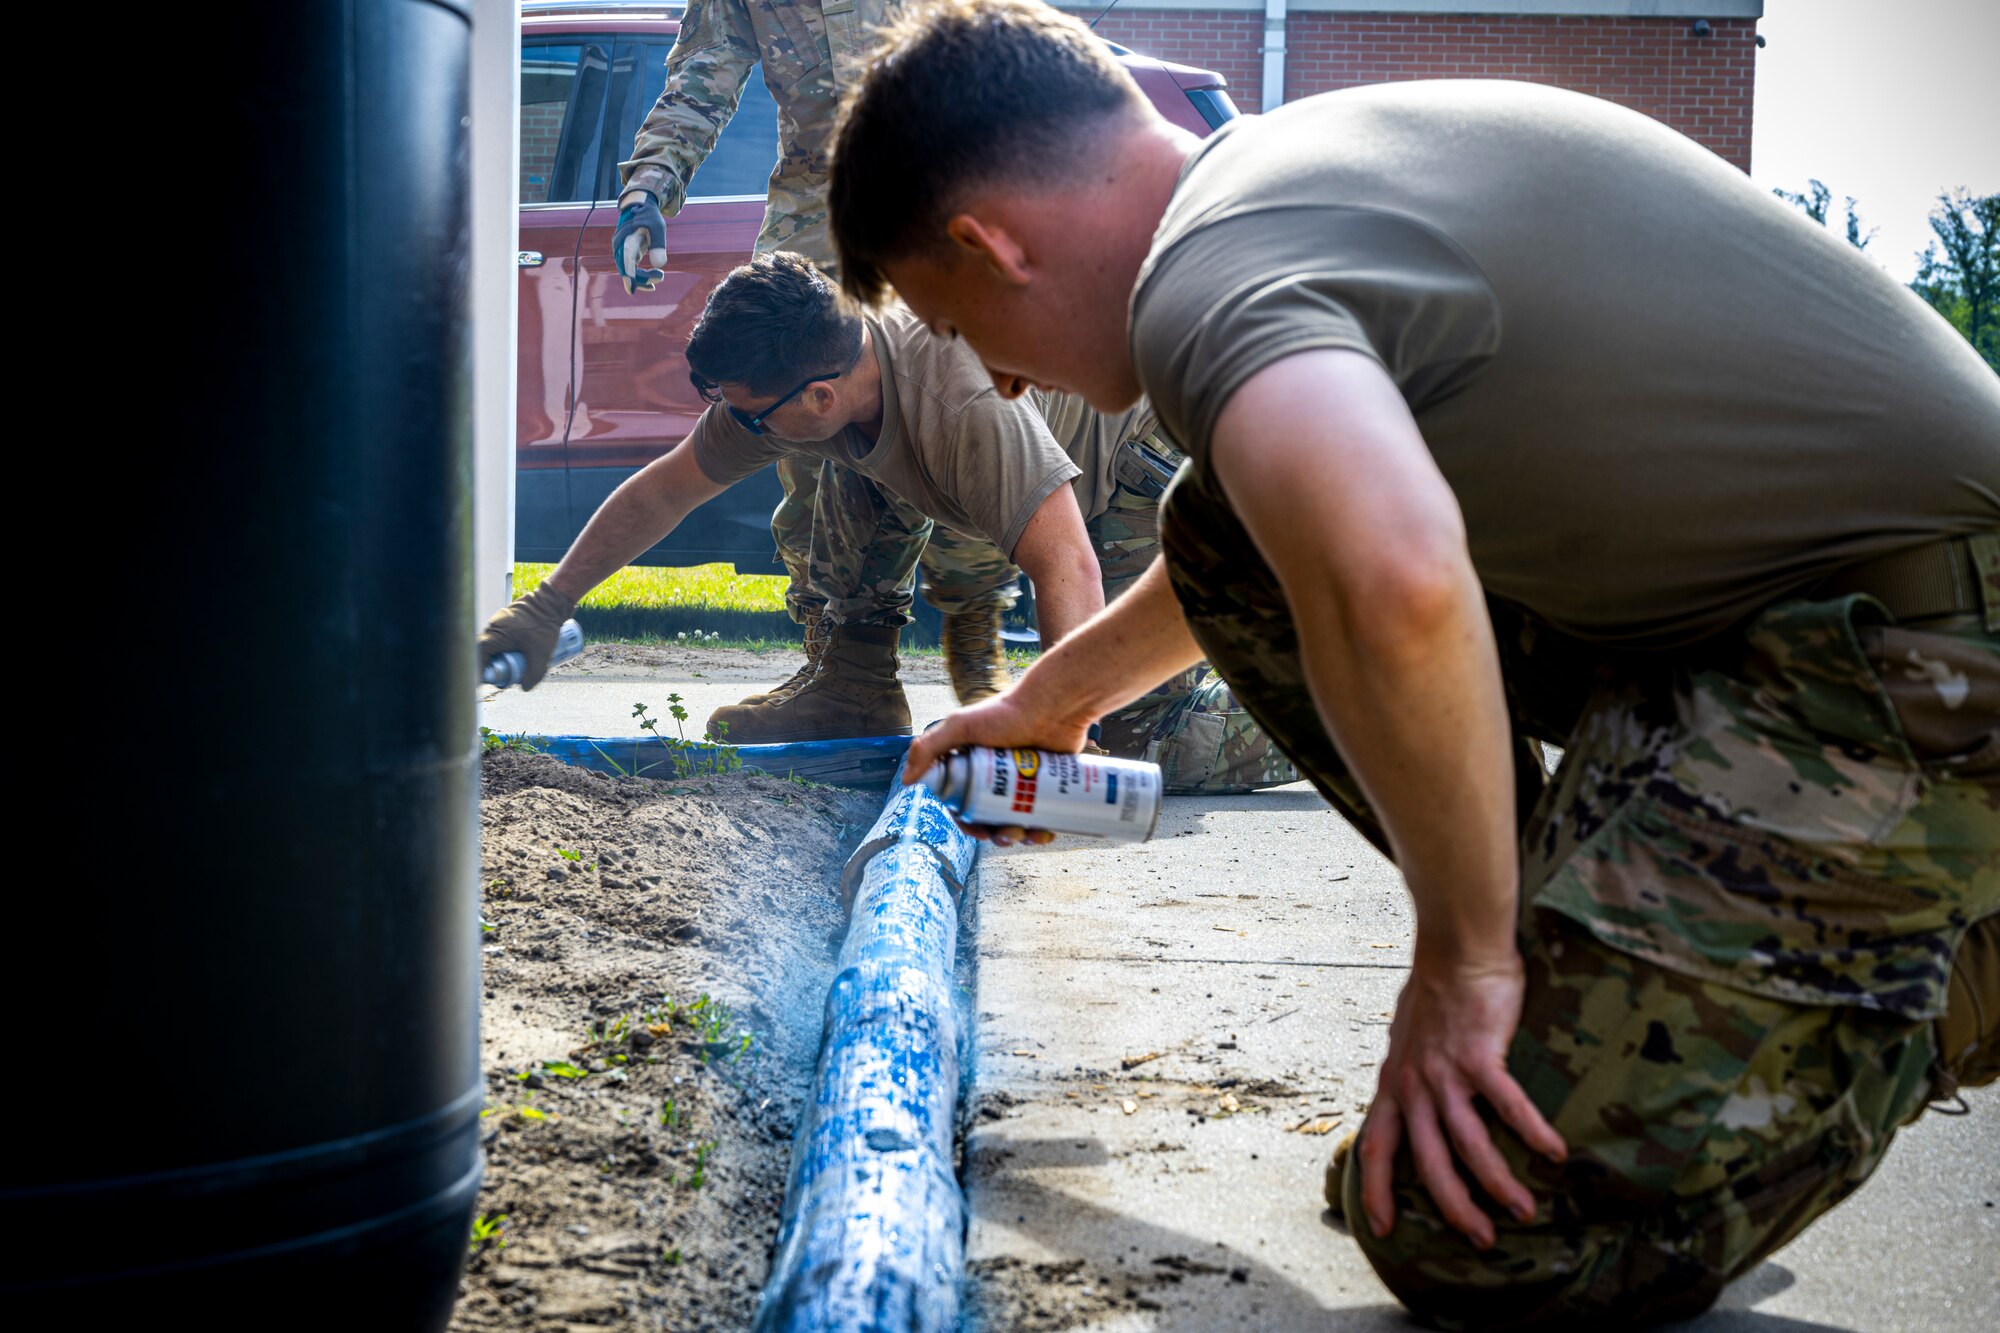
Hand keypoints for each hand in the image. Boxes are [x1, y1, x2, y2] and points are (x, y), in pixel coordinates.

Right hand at [478, 583, 578, 690]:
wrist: (552, 602)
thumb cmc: (544, 627)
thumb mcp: (541, 655)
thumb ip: (534, 674)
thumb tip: (525, 688)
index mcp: (495, 636)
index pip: (479, 656)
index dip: (482, 670)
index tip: (491, 680)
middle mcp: (493, 626)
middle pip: (485, 650)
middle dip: (493, 665)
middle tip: (505, 675)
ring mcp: (499, 619)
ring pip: (493, 642)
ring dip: (500, 654)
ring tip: (513, 664)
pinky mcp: (507, 617)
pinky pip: (500, 634)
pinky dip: (505, 644)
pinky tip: (518, 650)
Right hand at [613, 192, 667, 292]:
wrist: (640, 207)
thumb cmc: (649, 216)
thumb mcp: (658, 227)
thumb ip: (658, 245)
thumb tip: (660, 265)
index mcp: (626, 240)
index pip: (626, 261)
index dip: (629, 276)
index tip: (632, 289)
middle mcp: (620, 247)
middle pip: (626, 270)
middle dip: (641, 279)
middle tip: (660, 277)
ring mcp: (622, 251)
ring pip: (628, 272)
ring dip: (642, 279)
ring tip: (659, 278)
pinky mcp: (627, 254)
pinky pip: (631, 269)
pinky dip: (641, 277)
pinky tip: (652, 282)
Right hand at [902, 687, 1096, 847]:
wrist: (1053, 706)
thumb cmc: (1006, 713)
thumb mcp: (961, 726)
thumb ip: (928, 747)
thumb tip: (906, 781)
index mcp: (971, 767)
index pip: (964, 804)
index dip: (969, 823)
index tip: (981, 831)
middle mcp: (995, 776)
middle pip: (992, 817)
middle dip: (999, 834)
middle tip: (1011, 834)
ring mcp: (1023, 782)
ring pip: (1018, 820)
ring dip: (1022, 837)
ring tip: (1033, 835)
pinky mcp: (1047, 785)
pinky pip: (1044, 815)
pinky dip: (1044, 830)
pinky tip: (1048, 834)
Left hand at [1357, 950, 1565, 1248]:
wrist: (1456, 947)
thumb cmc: (1437, 989)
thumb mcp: (1407, 1038)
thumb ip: (1412, 1071)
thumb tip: (1416, 1091)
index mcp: (1395, 1083)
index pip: (1377, 1146)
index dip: (1376, 1189)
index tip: (1382, 1226)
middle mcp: (1414, 1085)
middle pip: (1428, 1162)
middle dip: (1454, 1207)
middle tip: (1480, 1239)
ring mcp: (1444, 1072)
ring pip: (1468, 1145)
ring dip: (1497, 1183)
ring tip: (1523, 1211)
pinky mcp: (1479, 1056)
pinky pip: (1508, 1105)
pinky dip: (1531, 1131)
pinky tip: (1554, 1153)